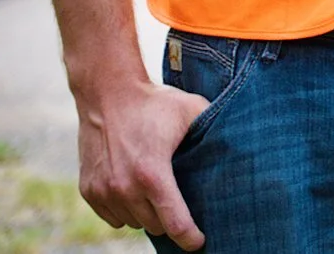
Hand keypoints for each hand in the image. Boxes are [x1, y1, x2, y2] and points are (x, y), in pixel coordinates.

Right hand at [78, 79, 211, 249]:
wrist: (107, 93)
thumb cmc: (154, 102)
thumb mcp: (191, 110)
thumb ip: (213, 129)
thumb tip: (244, 143)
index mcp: (152, 174)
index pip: (175, 224)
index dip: (190, 238)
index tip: (199, 241)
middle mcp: (125, 188)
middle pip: (155, 226)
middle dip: (168, 218)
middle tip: (176, 196)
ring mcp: (104, 191)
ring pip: (133, 223)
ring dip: (145, 213)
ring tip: (153, 186)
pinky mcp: (88, 191)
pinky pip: (113, 217)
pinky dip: (124, 209)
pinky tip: (133, 187)